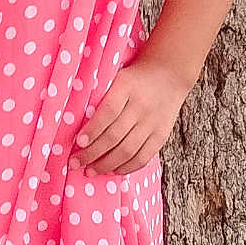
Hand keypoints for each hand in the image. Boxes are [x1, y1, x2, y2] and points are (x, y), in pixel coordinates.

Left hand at [72, 58, 188, 175]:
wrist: (170, 73)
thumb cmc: (134, 77)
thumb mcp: (117, 77)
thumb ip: (101, 95)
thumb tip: (76, 122)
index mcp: (127, 86)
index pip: (108, 112)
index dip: (93, 130)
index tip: (78, 142)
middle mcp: (141, 106)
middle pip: (115, 135)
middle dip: (93, 153)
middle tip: (75, 162)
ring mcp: (153, 122)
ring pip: (128, 150)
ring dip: (106, 164)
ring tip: (90, 170)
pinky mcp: (161, 135)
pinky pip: (144, 157)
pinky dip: (127, 167)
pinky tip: (113, 171)